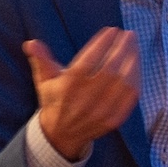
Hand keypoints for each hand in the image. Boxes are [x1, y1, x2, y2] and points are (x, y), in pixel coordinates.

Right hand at [23, 29, 140, 160]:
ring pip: (124, 83)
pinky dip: (136, 79)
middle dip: (122, 49)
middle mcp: (86, 100)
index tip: (112, 30)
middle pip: (110, 70)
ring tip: (134, 46)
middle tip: (128, 34)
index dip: (102, 44)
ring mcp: (102, 111)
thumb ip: (41, 60)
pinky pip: (130, 97)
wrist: (61, 135)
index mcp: (68, 87)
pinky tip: (136, 65)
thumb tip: (31, 43)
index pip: (89, 61)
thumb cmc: (54, 100)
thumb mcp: (44, 80)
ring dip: (133, 61)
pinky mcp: (114, 120)